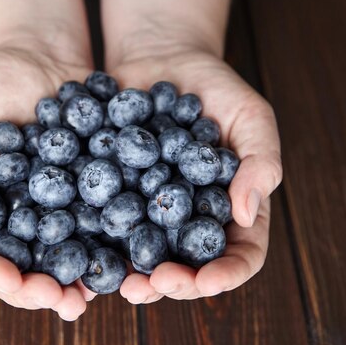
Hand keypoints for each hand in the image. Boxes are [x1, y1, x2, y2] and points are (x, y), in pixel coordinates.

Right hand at [0, 41, 95, 319]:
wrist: (42, 60)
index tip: (11, 281)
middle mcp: (13, 223)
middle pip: (18, 271)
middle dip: (37, 291)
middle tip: (60, 301)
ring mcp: (53, 215)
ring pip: (58, 262)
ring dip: (74, 285)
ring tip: (89, 297)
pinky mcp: (88, 200)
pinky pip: (96, 231)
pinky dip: (107, 251)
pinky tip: (121, 264)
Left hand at [110, 47, 281, 302]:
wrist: (160, 58)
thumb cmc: (216, 87)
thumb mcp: (250, 115)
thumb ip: (260, 161)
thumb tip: (245, 213)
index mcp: (231, 209)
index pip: (240, 254)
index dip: (226, 274)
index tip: (206, 281)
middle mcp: (190, 219)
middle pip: (190, 266)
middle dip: (173, 284)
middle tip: (152, 286)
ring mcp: (150, 211)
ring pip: (146, 257)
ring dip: (134, 276)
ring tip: (120, 284)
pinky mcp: (115, 197)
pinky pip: (108, 224)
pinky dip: (99, 241)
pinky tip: (85, 249)